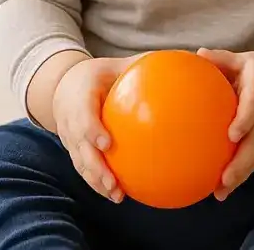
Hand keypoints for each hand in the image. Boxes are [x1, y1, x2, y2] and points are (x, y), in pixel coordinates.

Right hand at [52, 55, 141, 202]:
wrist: (65, 85)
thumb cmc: (103, 74)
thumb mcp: (120, 63)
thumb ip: (148, 64)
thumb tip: (188, 58)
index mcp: (80, 93)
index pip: (83, 113)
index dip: (91, 129)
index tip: (106, 142)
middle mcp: (70, 119)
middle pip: (79, 147)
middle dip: (95, 167)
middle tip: (114, 182)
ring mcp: (69, 138)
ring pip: (80, 163)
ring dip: (96, 181)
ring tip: (117, 196)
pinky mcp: (74, 150)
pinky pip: (84, 169)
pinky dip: (98, 183)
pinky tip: (119, 194)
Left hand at [195, 49, 253, 201]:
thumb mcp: (243, 60)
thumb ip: (222, 59)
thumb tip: (198, 54)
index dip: (246, 119)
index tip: (232, 135)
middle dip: (243, 160)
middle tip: (225, 178)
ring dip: (242, 174)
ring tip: (221, 191)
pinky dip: (243, 175)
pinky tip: (224, 190)